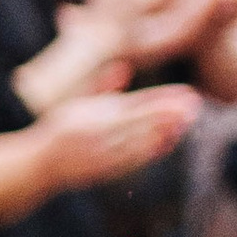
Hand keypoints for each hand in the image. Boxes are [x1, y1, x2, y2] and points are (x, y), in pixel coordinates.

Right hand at [35, 83, 200, 191]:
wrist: (42, 164)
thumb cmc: (60, 129)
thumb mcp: (77, 102)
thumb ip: (102, 86)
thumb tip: (124, 67)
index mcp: (96, 114)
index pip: (135, 104)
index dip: (161, 100)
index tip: (181, 93)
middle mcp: (102, 133)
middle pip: (142, 122)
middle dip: (169, 115)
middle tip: (194, 107)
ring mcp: (106, 153)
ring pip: (142, 141)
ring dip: (165, 132)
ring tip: (186, 123)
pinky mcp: (108, 170)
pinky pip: (134, 159)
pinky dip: (151, 151)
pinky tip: (167, 143)